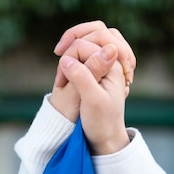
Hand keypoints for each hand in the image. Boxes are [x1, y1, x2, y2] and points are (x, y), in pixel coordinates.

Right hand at [50, 21, 133, 153]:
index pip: (89, 43)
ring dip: (75, 47)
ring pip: (92, 41)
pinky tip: (67, 68)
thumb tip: (68, 57)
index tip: (61, 80)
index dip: (71, 56)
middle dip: (74, 41)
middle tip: (58, 54)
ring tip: (62, 62)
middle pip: (95, 33)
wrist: (106, 140)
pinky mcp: (100, 73)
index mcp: (115, 66)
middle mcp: (113, 62)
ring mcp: (107, 67)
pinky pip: (89, 53)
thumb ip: (83, 76)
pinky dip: (76, 56)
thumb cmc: (101, 123)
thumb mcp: (92, 101)